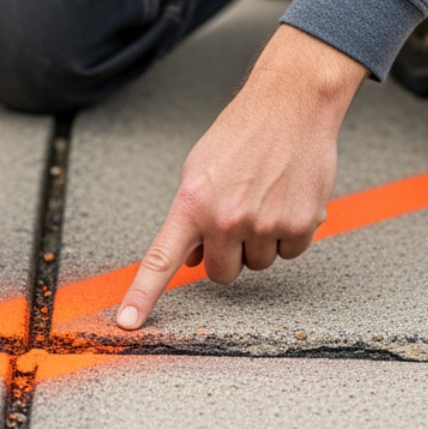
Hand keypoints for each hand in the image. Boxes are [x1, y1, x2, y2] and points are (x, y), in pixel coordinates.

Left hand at [116, 25, 366, 329]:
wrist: (292, 104)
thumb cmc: (243, 132)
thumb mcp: (200, 169)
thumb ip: (192, 216)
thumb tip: (193, 260)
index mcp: (192, 203)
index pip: (161, 260)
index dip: (143, 296)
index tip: (128, 324)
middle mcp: (226, 217)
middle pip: (222, 274)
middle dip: (229, 255)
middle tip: (238, 219)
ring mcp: (264, 223)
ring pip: (259, 263)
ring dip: (262, 241)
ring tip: (266, 197)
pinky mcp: (299, 223)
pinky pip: (290, 252)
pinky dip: (291, 233)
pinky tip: (288, 198)